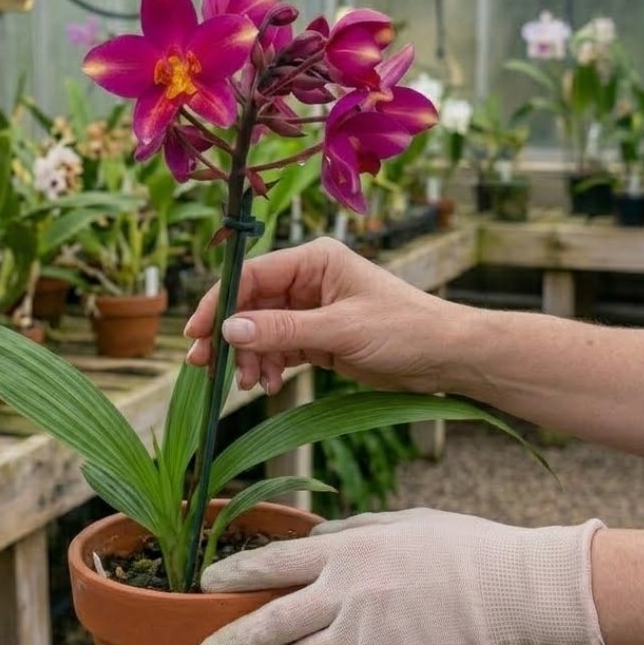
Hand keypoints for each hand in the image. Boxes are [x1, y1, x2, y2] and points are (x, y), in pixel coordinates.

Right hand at [183, 237, 471, 394]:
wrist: (446, 357)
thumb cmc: (404, 330)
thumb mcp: (340, 331)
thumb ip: (282, 331)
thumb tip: (228, 330)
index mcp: (315, 260)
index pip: (252, 274)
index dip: (220, 302)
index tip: (198, 332)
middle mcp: (309, 279)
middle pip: (251, 304)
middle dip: (229, 335)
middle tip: (205, 366)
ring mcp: (312, 308)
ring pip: (261, 329)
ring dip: (249, 356)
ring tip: (249, 382)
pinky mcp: (318, 336)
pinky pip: (279, 347)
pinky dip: (268, 365)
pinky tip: (266, 384)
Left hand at [197, 508, 613, 644]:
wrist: (513, 592)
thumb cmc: (461, 548)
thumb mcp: (399, 522)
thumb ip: (350, 531)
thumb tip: (313, 542)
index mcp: (346, 549)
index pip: (271, 562)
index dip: (232, 574)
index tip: (206, 583)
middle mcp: (343, 594)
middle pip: (268, 623)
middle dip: (229, 643)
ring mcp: (362, 638)